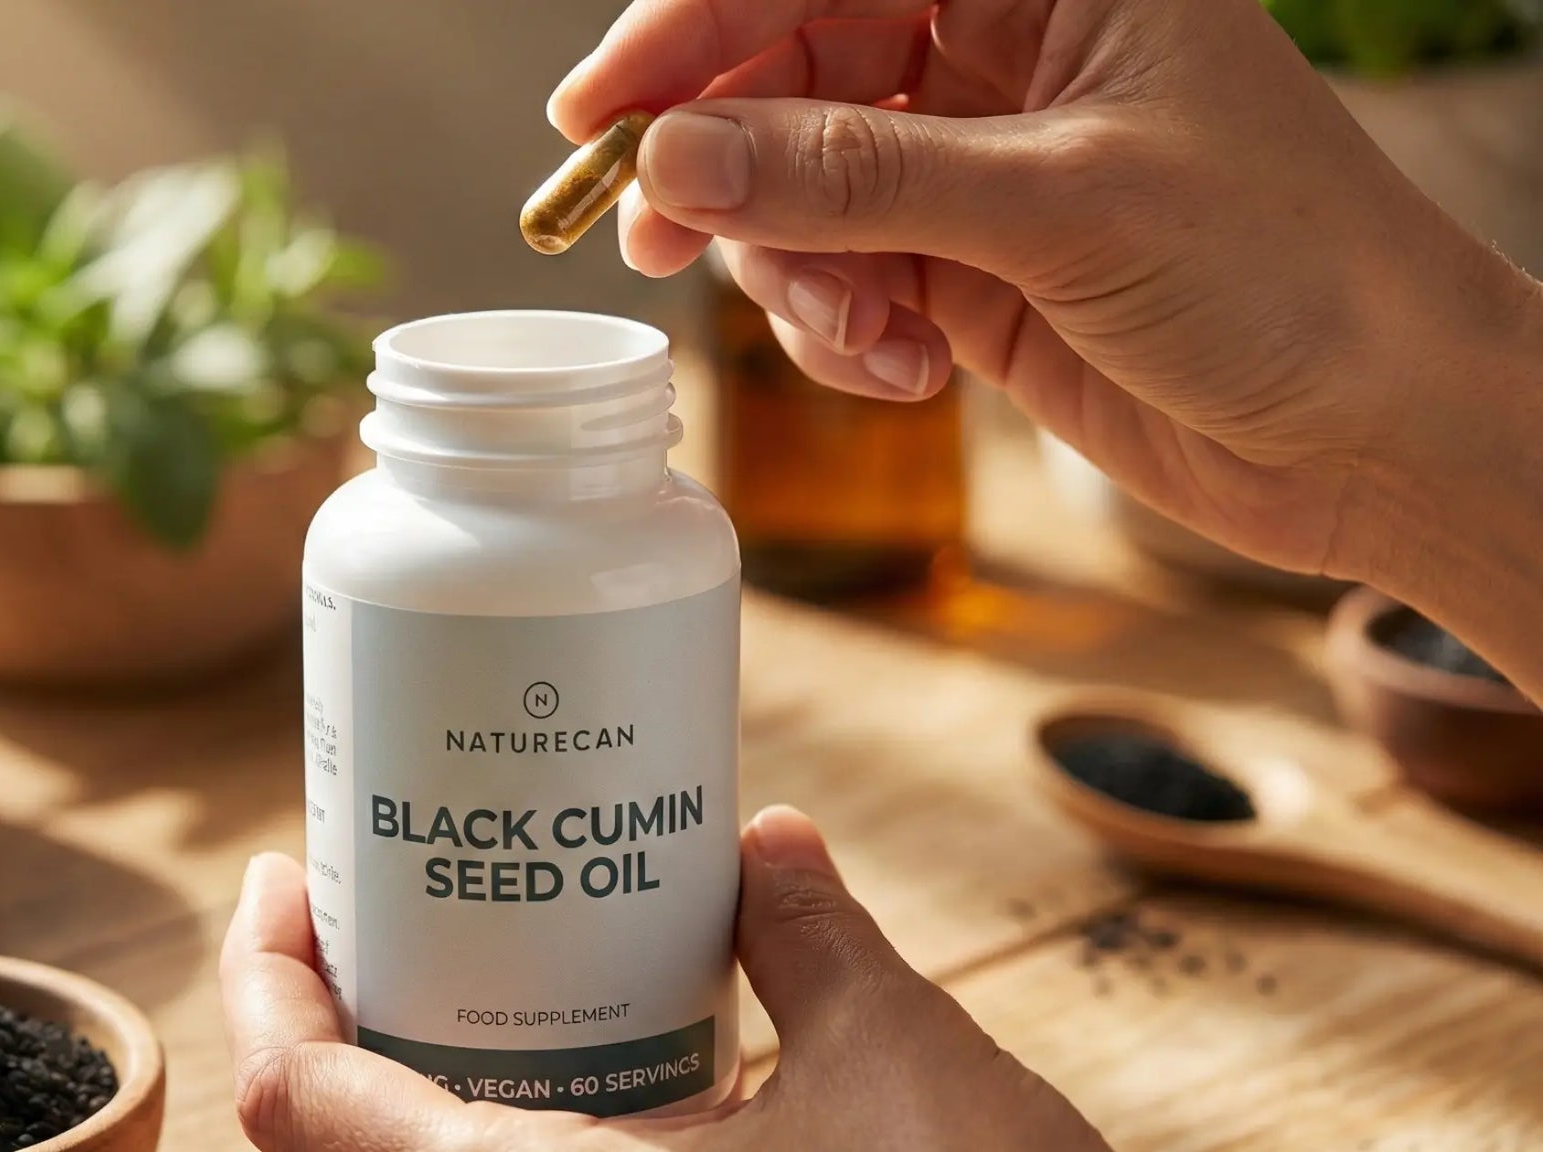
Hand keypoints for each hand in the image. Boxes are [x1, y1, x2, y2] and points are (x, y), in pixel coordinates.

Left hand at [221, 806, 1109, 1151]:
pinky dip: (483, 1135)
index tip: (287, 874)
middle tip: (375, 900)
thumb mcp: (897, 1060)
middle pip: (329, 1148)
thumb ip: (816, 936)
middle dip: (327, 1016)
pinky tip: (563, 1070)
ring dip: (398, 1084)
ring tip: (453, 966)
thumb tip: (773, 837)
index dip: (263, 976)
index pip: (301, 1102)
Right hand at [548, 0, 1542, 588]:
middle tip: (660, 236)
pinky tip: (905, 369)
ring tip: (859, 335)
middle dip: (727, 161)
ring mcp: (982, 160)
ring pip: (801, 185)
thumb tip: (680, 153)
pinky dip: (843, 325)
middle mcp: (1006, 50)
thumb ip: (856, 176)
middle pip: (791, 69)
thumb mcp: (1062, 206)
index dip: (695, 26)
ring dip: (797, 270)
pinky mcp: (971, 262)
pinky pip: (843, 273)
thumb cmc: (1292, 275)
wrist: (1383, 434)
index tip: (600, 112)